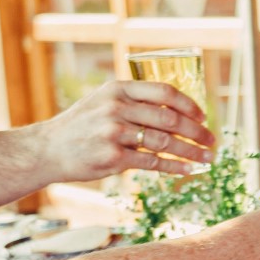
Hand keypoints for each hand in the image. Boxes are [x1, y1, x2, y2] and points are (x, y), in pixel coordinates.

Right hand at [33, 79, 215, 181]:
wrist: (47, 149)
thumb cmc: (81, 125)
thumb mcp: (102, 101)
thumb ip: (134, 101)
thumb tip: (176, 110)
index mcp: (118, 89)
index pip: (164, 92)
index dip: (189, 104)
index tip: (203, 116)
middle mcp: (116, 108)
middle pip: (170, 118)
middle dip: (197, 131)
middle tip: (212, 140)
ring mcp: (114, 133)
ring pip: (164, 142)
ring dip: (191, 151)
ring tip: (207, 158)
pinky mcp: (112, 158)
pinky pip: (152, 162)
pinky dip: (175, 167)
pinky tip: (189, 170)